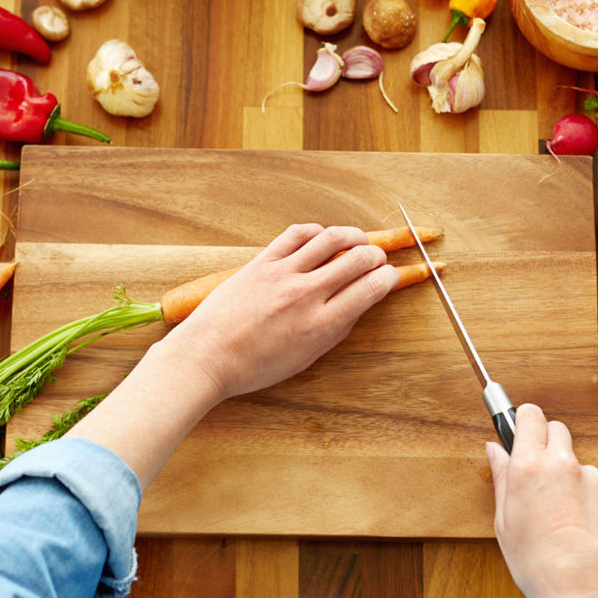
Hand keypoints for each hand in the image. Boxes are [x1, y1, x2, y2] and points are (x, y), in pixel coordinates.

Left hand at [160, 223, 398, 400]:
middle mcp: (306, 295)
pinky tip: (323, 237)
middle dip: (376, 255)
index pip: (372, 288)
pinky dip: (317, 231)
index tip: (390, 276)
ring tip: (358, 240)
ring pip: (331, 238)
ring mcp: (283, 274)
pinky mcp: (262, 261)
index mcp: (321, 325)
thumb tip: (359, 304)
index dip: (389, 278)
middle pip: (358, 258)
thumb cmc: (254, 366)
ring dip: (353, 235)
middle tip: (377, 258)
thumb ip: (336, 330)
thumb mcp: (306, 358)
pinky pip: (297, 234)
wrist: (207, 357)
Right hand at [486, 404, 597, 597]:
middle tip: (537, 470)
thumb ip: (502, 477)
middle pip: (557, 429)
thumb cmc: (538, 564)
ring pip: (576, 460)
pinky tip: (577, 526)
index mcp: (529, 466)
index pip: (530, 415)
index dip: (525, 419)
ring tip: (558, 513)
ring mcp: (592, 479)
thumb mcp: (504, 521)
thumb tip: (496, 451)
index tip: (521, 426)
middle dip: (546, 442)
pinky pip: (595, 485)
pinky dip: (586, 497)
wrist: (583, 593)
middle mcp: (563, 465)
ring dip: (567, 474)